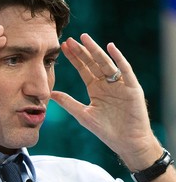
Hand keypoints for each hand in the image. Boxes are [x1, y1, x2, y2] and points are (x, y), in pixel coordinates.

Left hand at [51, 33, 161, 169]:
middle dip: (82, 51)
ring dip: (96, 50)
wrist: (126, 143)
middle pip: (92, 63)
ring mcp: (119, 84)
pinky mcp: (132, 88)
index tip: (63, 47)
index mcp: (95, 88)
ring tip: (85, 38)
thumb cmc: (106, 130)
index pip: (83, 69)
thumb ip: (68, 102)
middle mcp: (106, 83)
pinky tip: (110, 48)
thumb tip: (50, 93)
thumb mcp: (83, 114)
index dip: (74, 58)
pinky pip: (125, 71)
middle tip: (71, 40)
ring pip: (106, 63)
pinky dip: (119, 59)